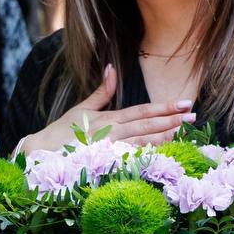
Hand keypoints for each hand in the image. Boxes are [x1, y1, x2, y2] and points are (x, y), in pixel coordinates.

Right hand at [19, 64, 196, 152]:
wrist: (39, 154)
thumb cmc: (61, 133)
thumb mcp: (82, 109)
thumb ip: (102, 92)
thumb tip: (113, 68)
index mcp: (109, 119)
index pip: (143, 111)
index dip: (165, 107)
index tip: (184, 103)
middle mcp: (112, 132)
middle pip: (148, 125)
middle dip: (173, 120)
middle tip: (194, 116)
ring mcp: (109, 150)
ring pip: (143, 142)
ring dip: (166, 137)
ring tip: (185, 131)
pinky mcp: (105, 164)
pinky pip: (131, 160)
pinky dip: (149, 156)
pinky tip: (165, 152)